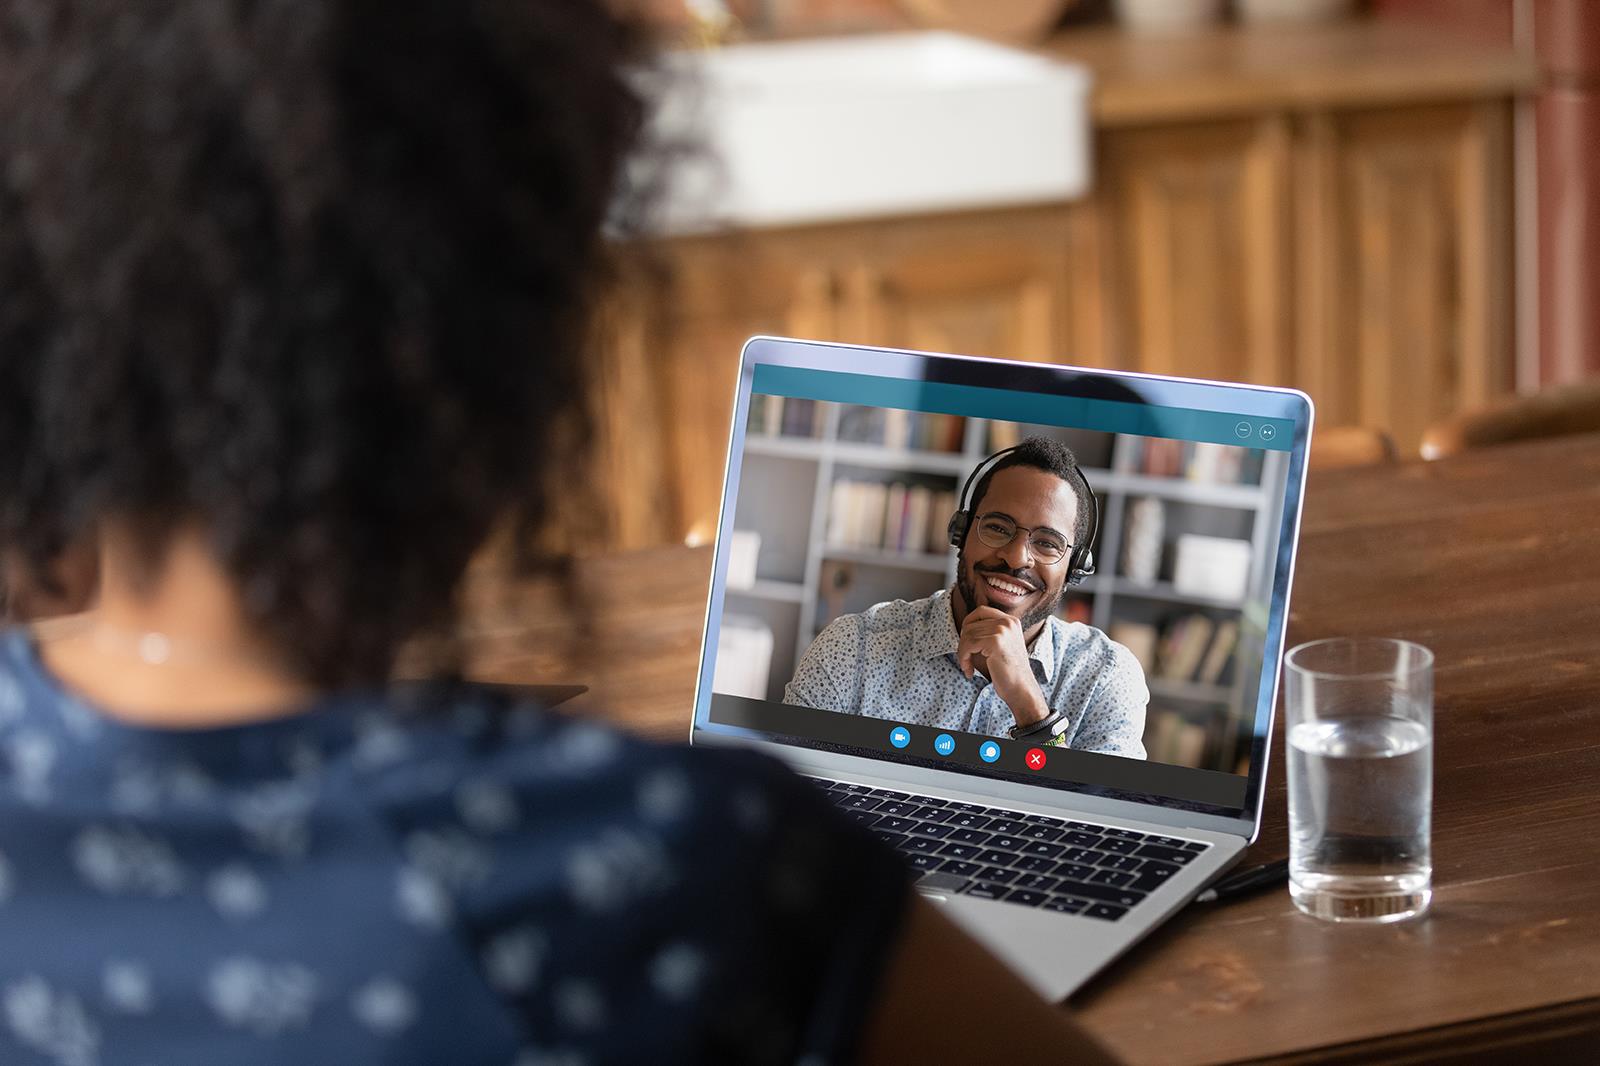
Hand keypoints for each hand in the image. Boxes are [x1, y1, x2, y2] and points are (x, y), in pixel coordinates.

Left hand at [956, 606, 1048, 725]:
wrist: (1021, 689)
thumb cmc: (1007, 672)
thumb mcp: (998, 646)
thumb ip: (986, 633)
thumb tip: (963, 628)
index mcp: (1011, 620)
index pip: (980, 611)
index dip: (968, 624)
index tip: (966, 643)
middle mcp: (1008, 621)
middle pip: (971, 624)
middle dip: (963, 643)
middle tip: (965, 659)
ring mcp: (1002, 630)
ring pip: (967, 635)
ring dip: (962, 654)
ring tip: (968, 667)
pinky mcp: (995, 641)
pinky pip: (968, 645)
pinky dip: (963, 659)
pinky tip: (969, 671)